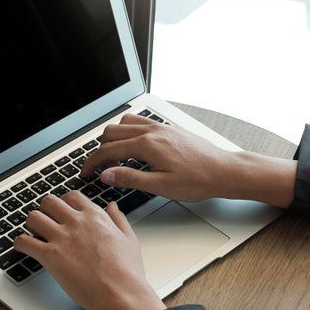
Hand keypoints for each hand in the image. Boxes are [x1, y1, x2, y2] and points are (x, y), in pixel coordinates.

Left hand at [13, 192, 165, 309]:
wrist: (122, 294)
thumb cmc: (127, 272)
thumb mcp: (129, 238)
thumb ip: (118, 219)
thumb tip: (112, 207)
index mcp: (95, 216)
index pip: (71, 196)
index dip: (63, 203)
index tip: (61, 212)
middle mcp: (77, 222)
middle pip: (49, 202)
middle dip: (45, 210)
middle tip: (45, 222)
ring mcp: (62, 238)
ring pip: (34, 217)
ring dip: (31, 224)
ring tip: (33, 234)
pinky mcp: (51, 256)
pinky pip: (24, 242)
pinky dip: (20, 244)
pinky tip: (23, 248)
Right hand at [81, 113, 297, 207]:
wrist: (224, 171)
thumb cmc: (198, 180)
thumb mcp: (161, 186)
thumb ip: (130, 178)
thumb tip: (106, 174)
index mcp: (147, 145)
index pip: (108, 151)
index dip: (92, 163)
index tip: (85, 173)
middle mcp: (152, 131)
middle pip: (111, 132)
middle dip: (99, 150)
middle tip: (97, 168)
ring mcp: (161, 127)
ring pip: (124, 123)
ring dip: (113, 138)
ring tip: (113, 157)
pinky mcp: (168, 128)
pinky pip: (140, 122)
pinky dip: (128, 131)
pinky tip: (133, 147)